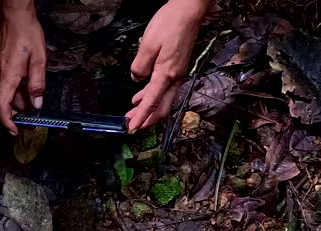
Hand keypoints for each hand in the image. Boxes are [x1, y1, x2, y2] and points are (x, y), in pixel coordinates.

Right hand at [0, 5, 45, 134]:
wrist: (14, 16)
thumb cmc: (26, 33)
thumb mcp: (39, 59)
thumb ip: (37, 84)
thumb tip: (36, 104)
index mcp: (8, 77)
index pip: (2, 106)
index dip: (7, 122)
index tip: (15, 131)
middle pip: (5, 102)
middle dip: (18, 114)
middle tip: (33, 119)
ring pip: (7, 94)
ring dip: (19, 102)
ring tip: (34, 103)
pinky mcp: (0, 66)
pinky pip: (7, 85)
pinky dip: (17, 92)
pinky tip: (28, 89)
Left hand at [126, 0, 207, 132]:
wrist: (188, 12)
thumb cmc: (170, 24)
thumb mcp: (148, 44)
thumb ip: (140, 65)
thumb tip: (136, 78)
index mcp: (167, 74)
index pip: (152, 102)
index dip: (141, 117)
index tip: (132, 128)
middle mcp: (175, 77)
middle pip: (162, 107)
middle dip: (147, 119)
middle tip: (133, 126)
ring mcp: (177, 73)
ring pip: (164, 99)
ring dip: (149, 108)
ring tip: (133, 113)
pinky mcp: (177, 68)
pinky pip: (165, 88)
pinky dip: (153, 95)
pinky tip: (141, 95)